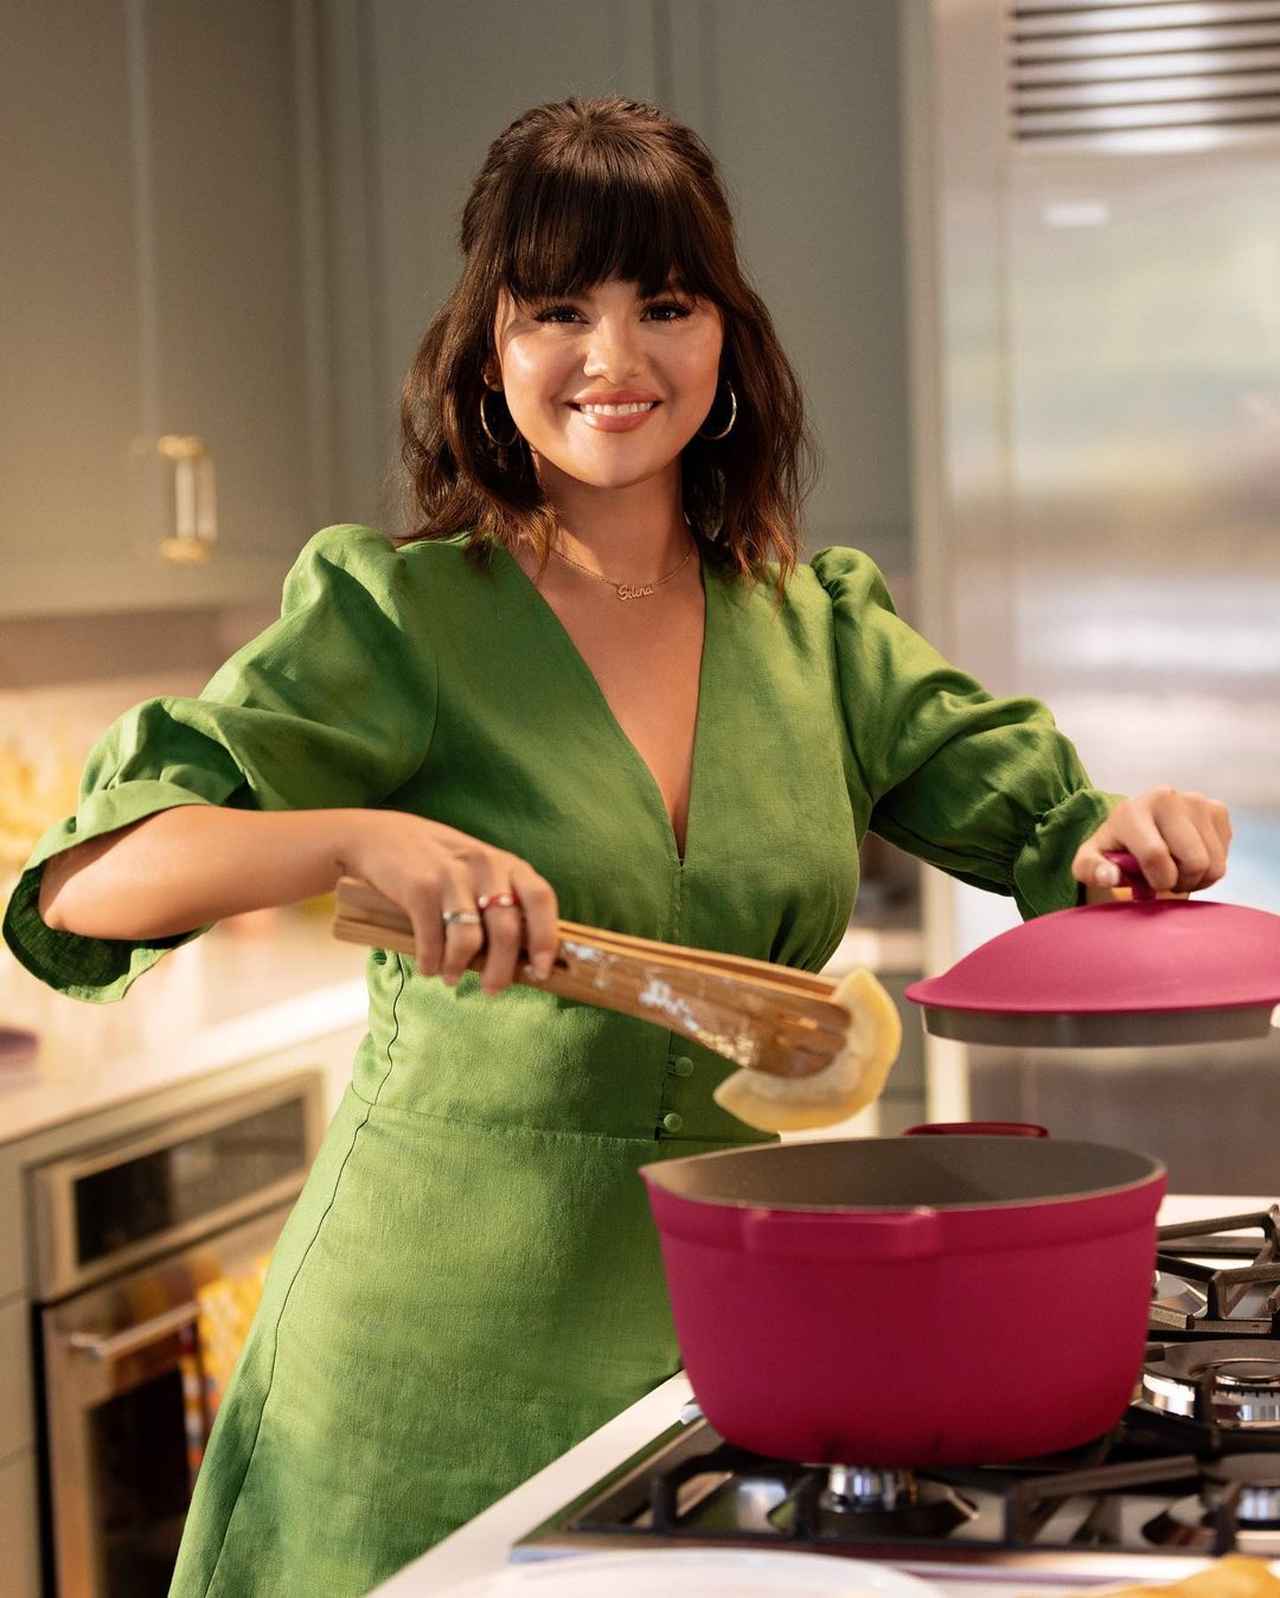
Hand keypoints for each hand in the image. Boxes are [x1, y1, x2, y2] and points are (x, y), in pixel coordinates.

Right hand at [336, 811, 558, 992]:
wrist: (383, 836)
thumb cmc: (442, 861)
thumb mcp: (482, 870)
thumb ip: (504, 902)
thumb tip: (523, 957)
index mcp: (508, 864)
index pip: (540, 899)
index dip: (545, 938)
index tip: (541, 971)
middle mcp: (485, 866)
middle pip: (506, 930)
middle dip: (501, 970)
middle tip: (492, 989)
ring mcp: (452, 877)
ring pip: (469, 940)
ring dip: (461, 968)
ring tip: (452, 978)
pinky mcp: (419, 889)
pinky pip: (433, 941)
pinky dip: (431, 963)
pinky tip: (429, 967)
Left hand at [1071, 786, 1232, 898]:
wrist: (1136, 825)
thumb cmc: (1114, 849)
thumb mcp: (1090, 862)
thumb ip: (1092, 871)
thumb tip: (1110, 876)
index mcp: (1133, 810)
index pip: (1156, 855)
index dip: (1158, 881)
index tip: (1149, 883)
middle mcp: (1167, 798)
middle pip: (1194, 862)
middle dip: (1180, 882)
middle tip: (1165, 879)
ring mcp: (1196, 801)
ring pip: (1214, 864)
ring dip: (1196, 879)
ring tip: (1176, 870)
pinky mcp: (1216, 809)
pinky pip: (1224, 857)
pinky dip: (1209, 869)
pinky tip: (1189, 860)